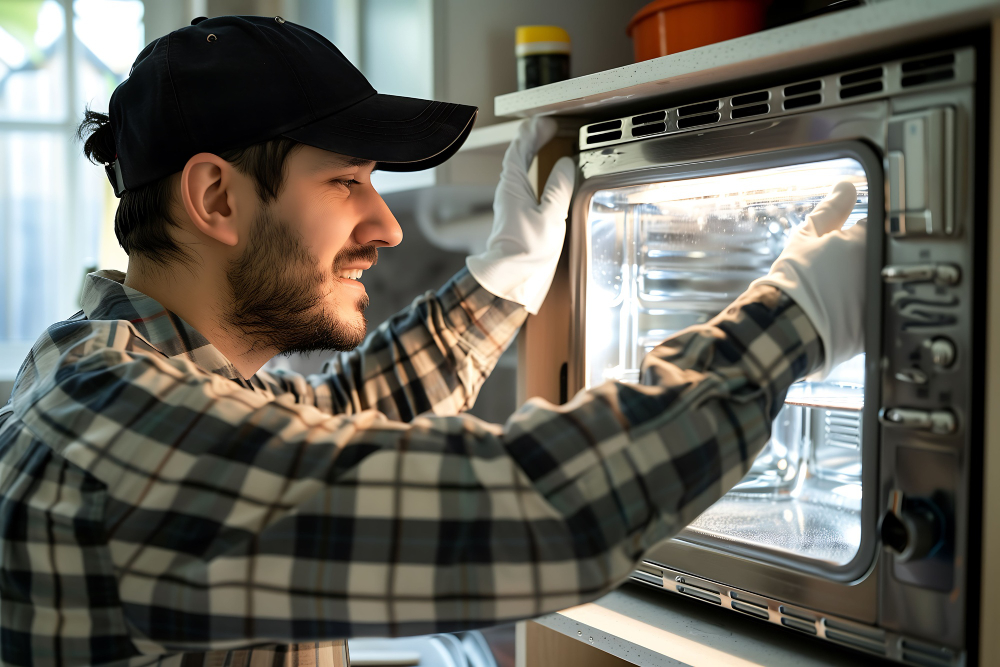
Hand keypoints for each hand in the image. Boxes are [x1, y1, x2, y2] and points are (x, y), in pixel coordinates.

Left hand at [466, 117, 575, 313]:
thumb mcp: (551, 217)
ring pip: (520, 167)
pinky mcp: (515, 214)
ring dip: (533, 152)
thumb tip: (566, 165)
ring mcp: (511, 202)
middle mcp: (508, 190)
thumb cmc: (526, 253)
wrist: (509, 279)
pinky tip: (544, 174)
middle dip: (534, 138)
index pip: (520, 148)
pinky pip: (524, 182)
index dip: (534, 132)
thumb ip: (559, 187)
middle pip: (519, 155)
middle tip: (551, 126)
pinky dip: (534, 170)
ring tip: (548, 142)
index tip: (548, 121)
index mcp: (512, 185)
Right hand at [752, 181, 866, 378]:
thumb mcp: (806, 237)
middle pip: (874, 256)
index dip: (851, 236)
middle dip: (857, 260)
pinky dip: (859, 311)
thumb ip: (830, 210)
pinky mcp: (876, 326)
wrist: (785, 326)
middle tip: (829, 272)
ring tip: (830, 295)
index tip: (836, 247)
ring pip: (874, 283)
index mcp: (866, 242)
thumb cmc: (793, 282)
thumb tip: (846, 187)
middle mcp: (879, 268)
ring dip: (859, 285)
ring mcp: (880, 298)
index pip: (871, 227)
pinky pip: (873, 312)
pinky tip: (836, 314)